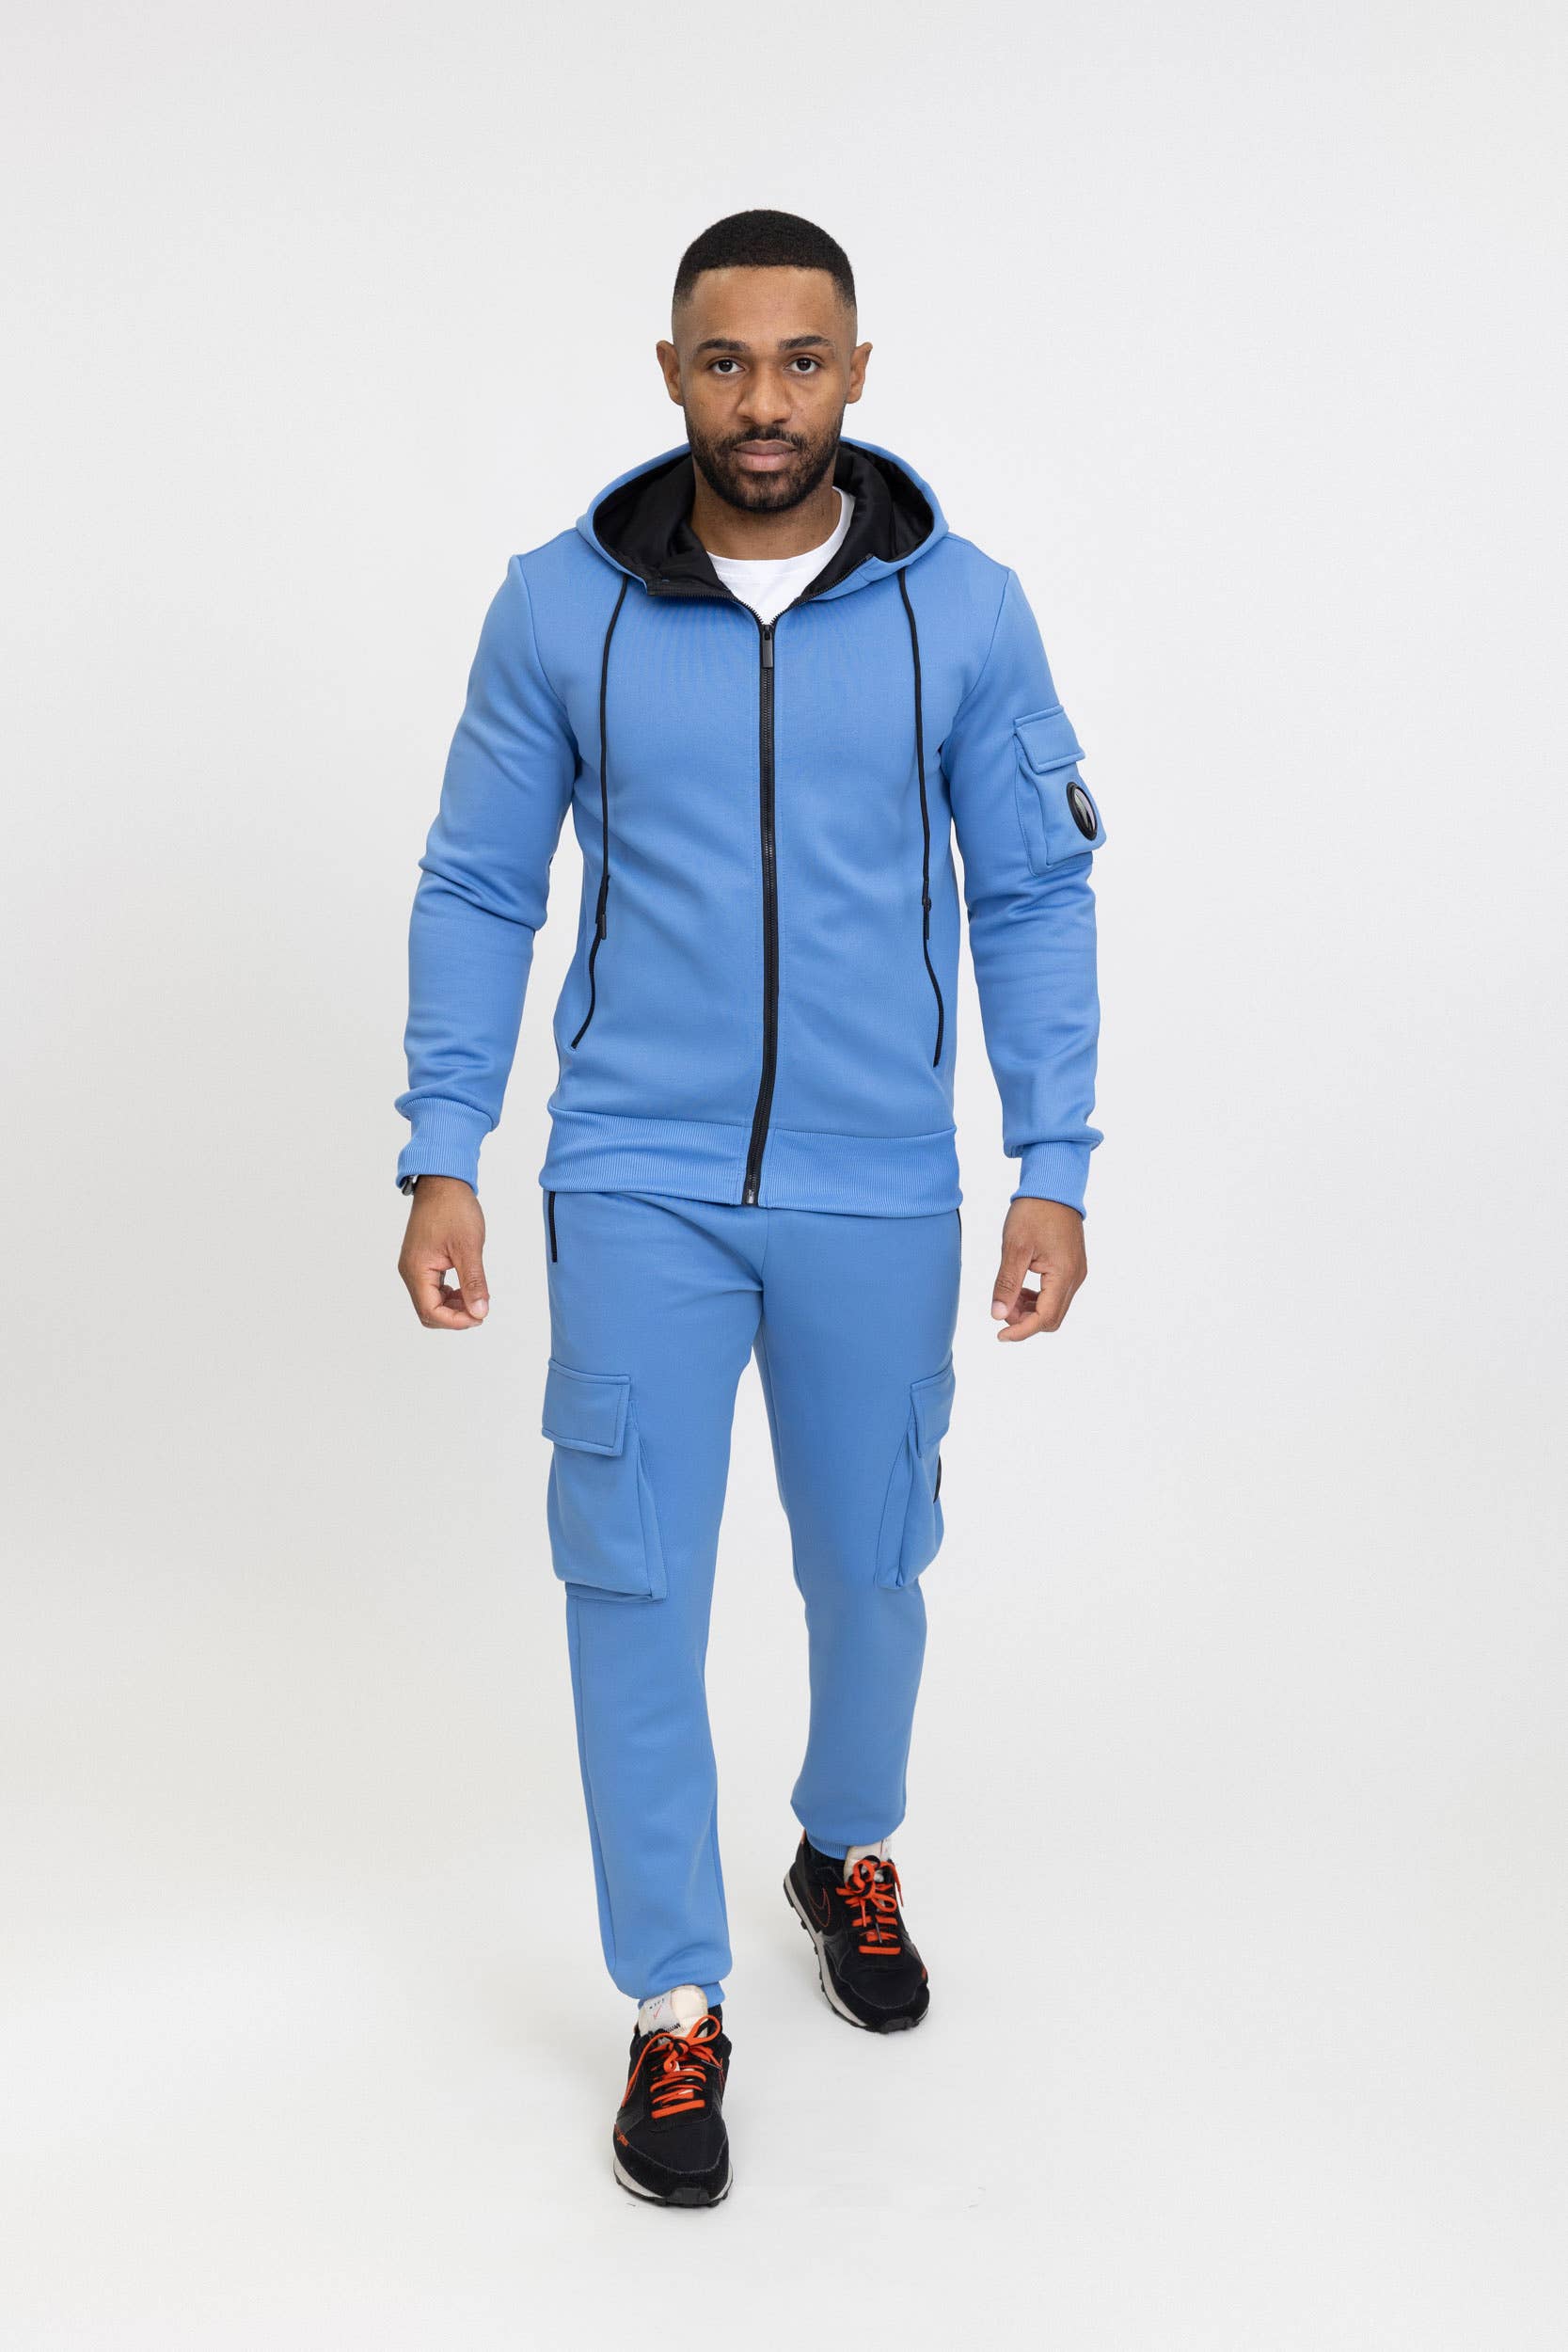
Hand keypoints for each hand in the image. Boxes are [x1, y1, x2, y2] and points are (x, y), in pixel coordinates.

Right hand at [398, 1175, 489, 1329]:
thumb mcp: (469, 1247)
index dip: (456, 1321)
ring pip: (430, 1301)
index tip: (480, 1316)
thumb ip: (474, 1282)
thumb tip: (479, 1312)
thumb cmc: (453, 1208)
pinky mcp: (421, 1260)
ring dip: (453, 1306)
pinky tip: (466, 1287)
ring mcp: (414, 1266)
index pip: (430, 1311)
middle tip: (480, 1309)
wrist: (443, 1182)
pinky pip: (432, 1288)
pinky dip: (449, 1294)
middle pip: (428, 1311)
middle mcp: (410, 1271)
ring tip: (476, 1297)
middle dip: (454, 1316)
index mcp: (416, 1269)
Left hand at [990, 1197, 1086, 1341]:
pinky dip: (1037, 1298)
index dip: (1021, 1331)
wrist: (1053, 1186)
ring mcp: (1076, 1272)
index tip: (999, 1335)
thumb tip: (997, 1315)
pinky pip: (1055, 1294)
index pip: (1044, 1318)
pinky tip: (1019, 1289)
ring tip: (1007, 1296)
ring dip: (1030, 1310)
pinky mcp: (1072, 1266)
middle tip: (1001, 1307)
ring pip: (1054, 1308)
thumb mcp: (1014, 1248)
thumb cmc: (1034, 1212)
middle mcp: (1075, 1278)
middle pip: (1052, 1318)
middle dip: (1025, 1321)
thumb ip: (1007, 1284)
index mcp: (1064, 1274)